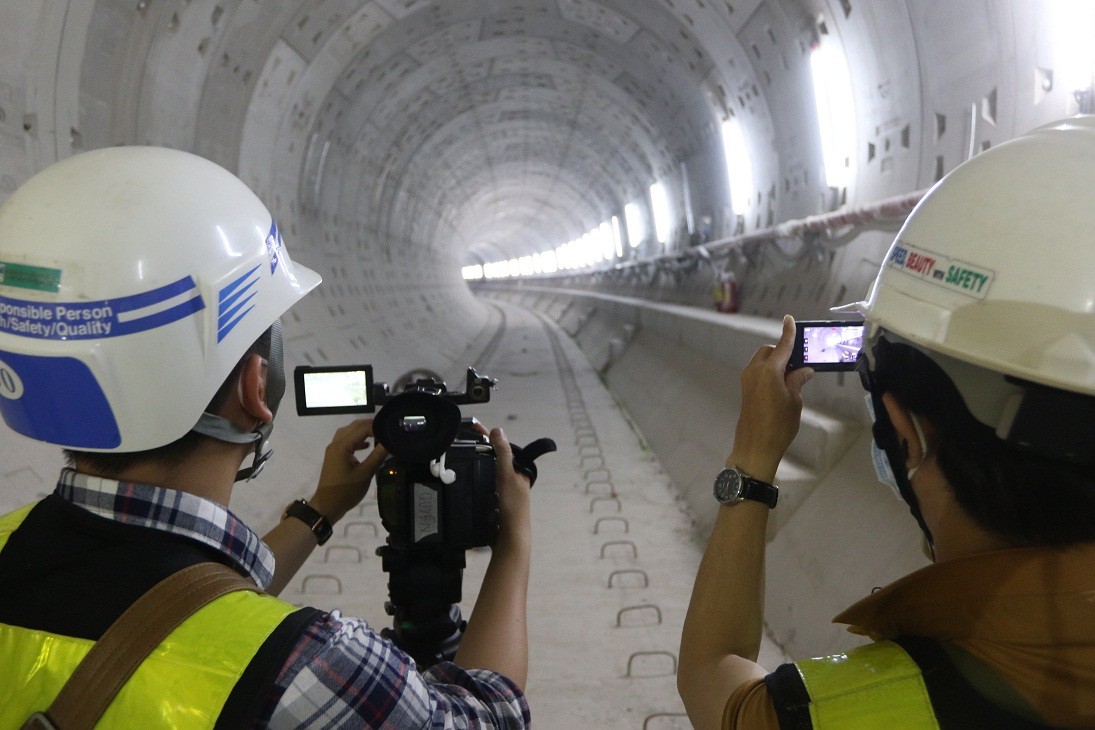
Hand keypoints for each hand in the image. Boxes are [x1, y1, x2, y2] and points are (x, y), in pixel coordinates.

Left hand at [309, 419, 387, 523]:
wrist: (327, 506)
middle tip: (386, 428)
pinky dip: (356, 440)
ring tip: (378, 434)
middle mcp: (336, 443)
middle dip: (369, 425)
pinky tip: (367, 446)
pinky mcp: (334, 457)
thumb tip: (390, 442)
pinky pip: (346, 441)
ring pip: (348, 433)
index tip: (391, 431)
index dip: (377, 428)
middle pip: (353, 427)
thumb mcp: (365, 474)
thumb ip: (378, 456)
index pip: (362, 429)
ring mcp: (333, 450)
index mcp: (342, 446)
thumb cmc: (346, 491)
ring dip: (362, 431)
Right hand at [470, 423, 531, 544]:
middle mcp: (511, 480)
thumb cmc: (512, 506)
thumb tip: (497, 430)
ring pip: (487, 472)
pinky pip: (482, 485)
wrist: (510, 538)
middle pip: (494, 459)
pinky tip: (463, 480)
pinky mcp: (494, 503)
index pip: (502, 448)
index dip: (488, 436)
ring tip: (459, 457)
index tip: (473, 426)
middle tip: (461, 440)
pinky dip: (473, 480)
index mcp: (518, 471)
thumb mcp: (507, 475)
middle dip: (479, 449)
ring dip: (475, 464)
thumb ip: (503, 453)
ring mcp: (502, 492)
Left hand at [728, 315, 814, 480]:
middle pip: (770, 352)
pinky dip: (769, 371)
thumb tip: (805, 370)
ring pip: (762, 361)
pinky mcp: (745, 389)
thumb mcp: (794, 401)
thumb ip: (798, 381)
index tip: (789, 319)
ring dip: (776, 362)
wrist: (755, 446)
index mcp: (769, 371)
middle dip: (783, 352)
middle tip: (800, 363)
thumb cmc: (779, 424)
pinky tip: (782, 384)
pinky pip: (758, 372)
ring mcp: (747, 380)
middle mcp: (755, 371)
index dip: (788, 332)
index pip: (782, 346)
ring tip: (793, 376)